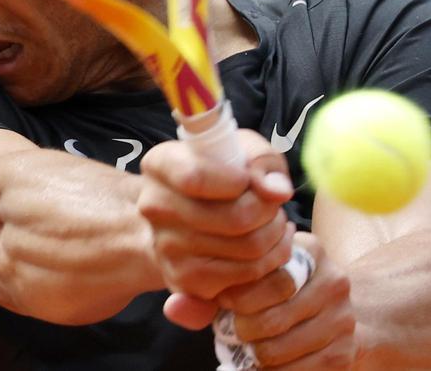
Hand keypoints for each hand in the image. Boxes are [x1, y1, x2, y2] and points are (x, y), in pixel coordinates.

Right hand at [138, 129, 295, 304]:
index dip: (239, 181)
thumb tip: (276, 191)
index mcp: (160, 165)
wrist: (184, 220)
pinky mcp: (186, 280)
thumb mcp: (241, 150)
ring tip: (272, 222)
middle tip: (273, 204)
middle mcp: (154, 207)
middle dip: (270, 210)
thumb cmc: (219, 177)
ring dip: (275, 234)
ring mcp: (167, 248)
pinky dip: (270, 259)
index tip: (249, 180)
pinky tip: (266, 245)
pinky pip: (248, 274)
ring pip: (249, 247)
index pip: (196, 178)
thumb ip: (262, 161)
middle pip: (236, 217)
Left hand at [216, 232, 356, 369]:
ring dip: (255, 354)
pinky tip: (262, 364)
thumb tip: (176, 308)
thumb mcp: (257, 276)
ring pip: (281, 348)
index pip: (267, 278)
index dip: (237, 297)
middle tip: (234, 331)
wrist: (332, 312)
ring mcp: (343, 318)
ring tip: (247, 347)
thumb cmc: (280, 291)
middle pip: (274, 317)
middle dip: (243, 330)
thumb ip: (217, 288)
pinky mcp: (345, 351)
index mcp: (310, 252)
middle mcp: (334, 281)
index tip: (224, 302)